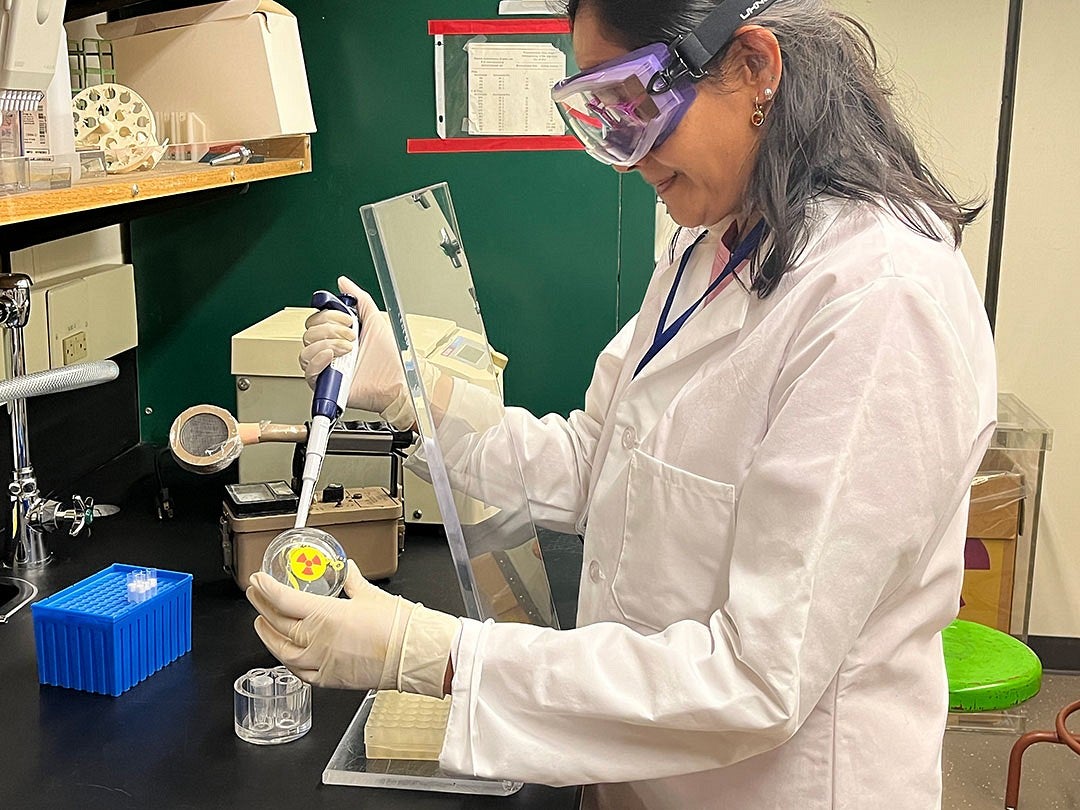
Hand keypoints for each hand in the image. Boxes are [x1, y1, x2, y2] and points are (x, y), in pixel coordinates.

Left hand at [246, 560, 459, 696]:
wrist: (414, 653)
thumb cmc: (397, 625)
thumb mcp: (370, 594)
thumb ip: (351, 581)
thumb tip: (346, 570)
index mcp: (325, 615)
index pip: (284, 599)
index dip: (266, 588)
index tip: (257, 580)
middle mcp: (316, 640)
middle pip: (277, 622)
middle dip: (262, 606)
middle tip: (255, 594)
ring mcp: (320, 662)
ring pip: (282, 650)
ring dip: (267, 635)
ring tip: (261, 624)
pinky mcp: (329, 679)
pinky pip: (299, 672)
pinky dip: (288, 661)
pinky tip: (285, 655)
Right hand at [298, 276, 414, 428]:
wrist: (396, 381)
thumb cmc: (389, 357)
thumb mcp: (375, 320)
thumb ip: (359, 299)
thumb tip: (344, 282)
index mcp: (337, 335)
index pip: (315, 320)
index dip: (329, 316)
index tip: (349, 320)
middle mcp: (328, 350)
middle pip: (309, 332)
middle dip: (331, 330)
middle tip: (352, 337)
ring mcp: (326, 367)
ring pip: (306, 349)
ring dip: (329, 344)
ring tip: (349, 350)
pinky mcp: (324, 384)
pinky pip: (307, 370)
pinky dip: (318, 359)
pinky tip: (333, 356)